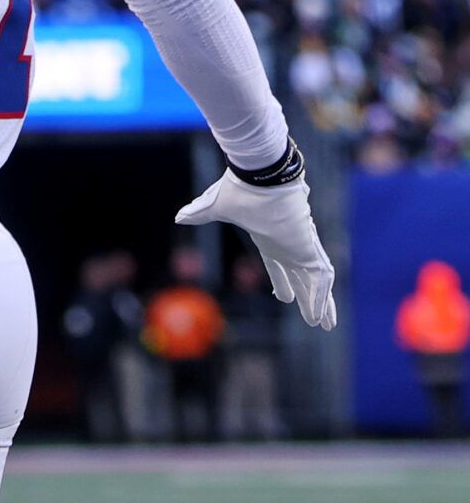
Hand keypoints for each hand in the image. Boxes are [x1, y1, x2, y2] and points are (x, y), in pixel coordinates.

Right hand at [176, 169, 336, 329]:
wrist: (260, 177)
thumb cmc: (239, 191)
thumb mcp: (214, 207)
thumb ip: (199, 214)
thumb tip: (178, 217)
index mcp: (269, 238)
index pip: (278, 266)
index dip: (283, 281)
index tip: (286, 297)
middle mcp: (287, 246)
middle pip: (300, 278)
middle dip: (307, 298)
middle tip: (314, 319)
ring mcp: (301, 248)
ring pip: (316, 282)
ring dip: (320, 304)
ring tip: (325, 325)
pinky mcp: (309, 248)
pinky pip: (320, 279)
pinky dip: (321, 298)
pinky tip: (322, 315)